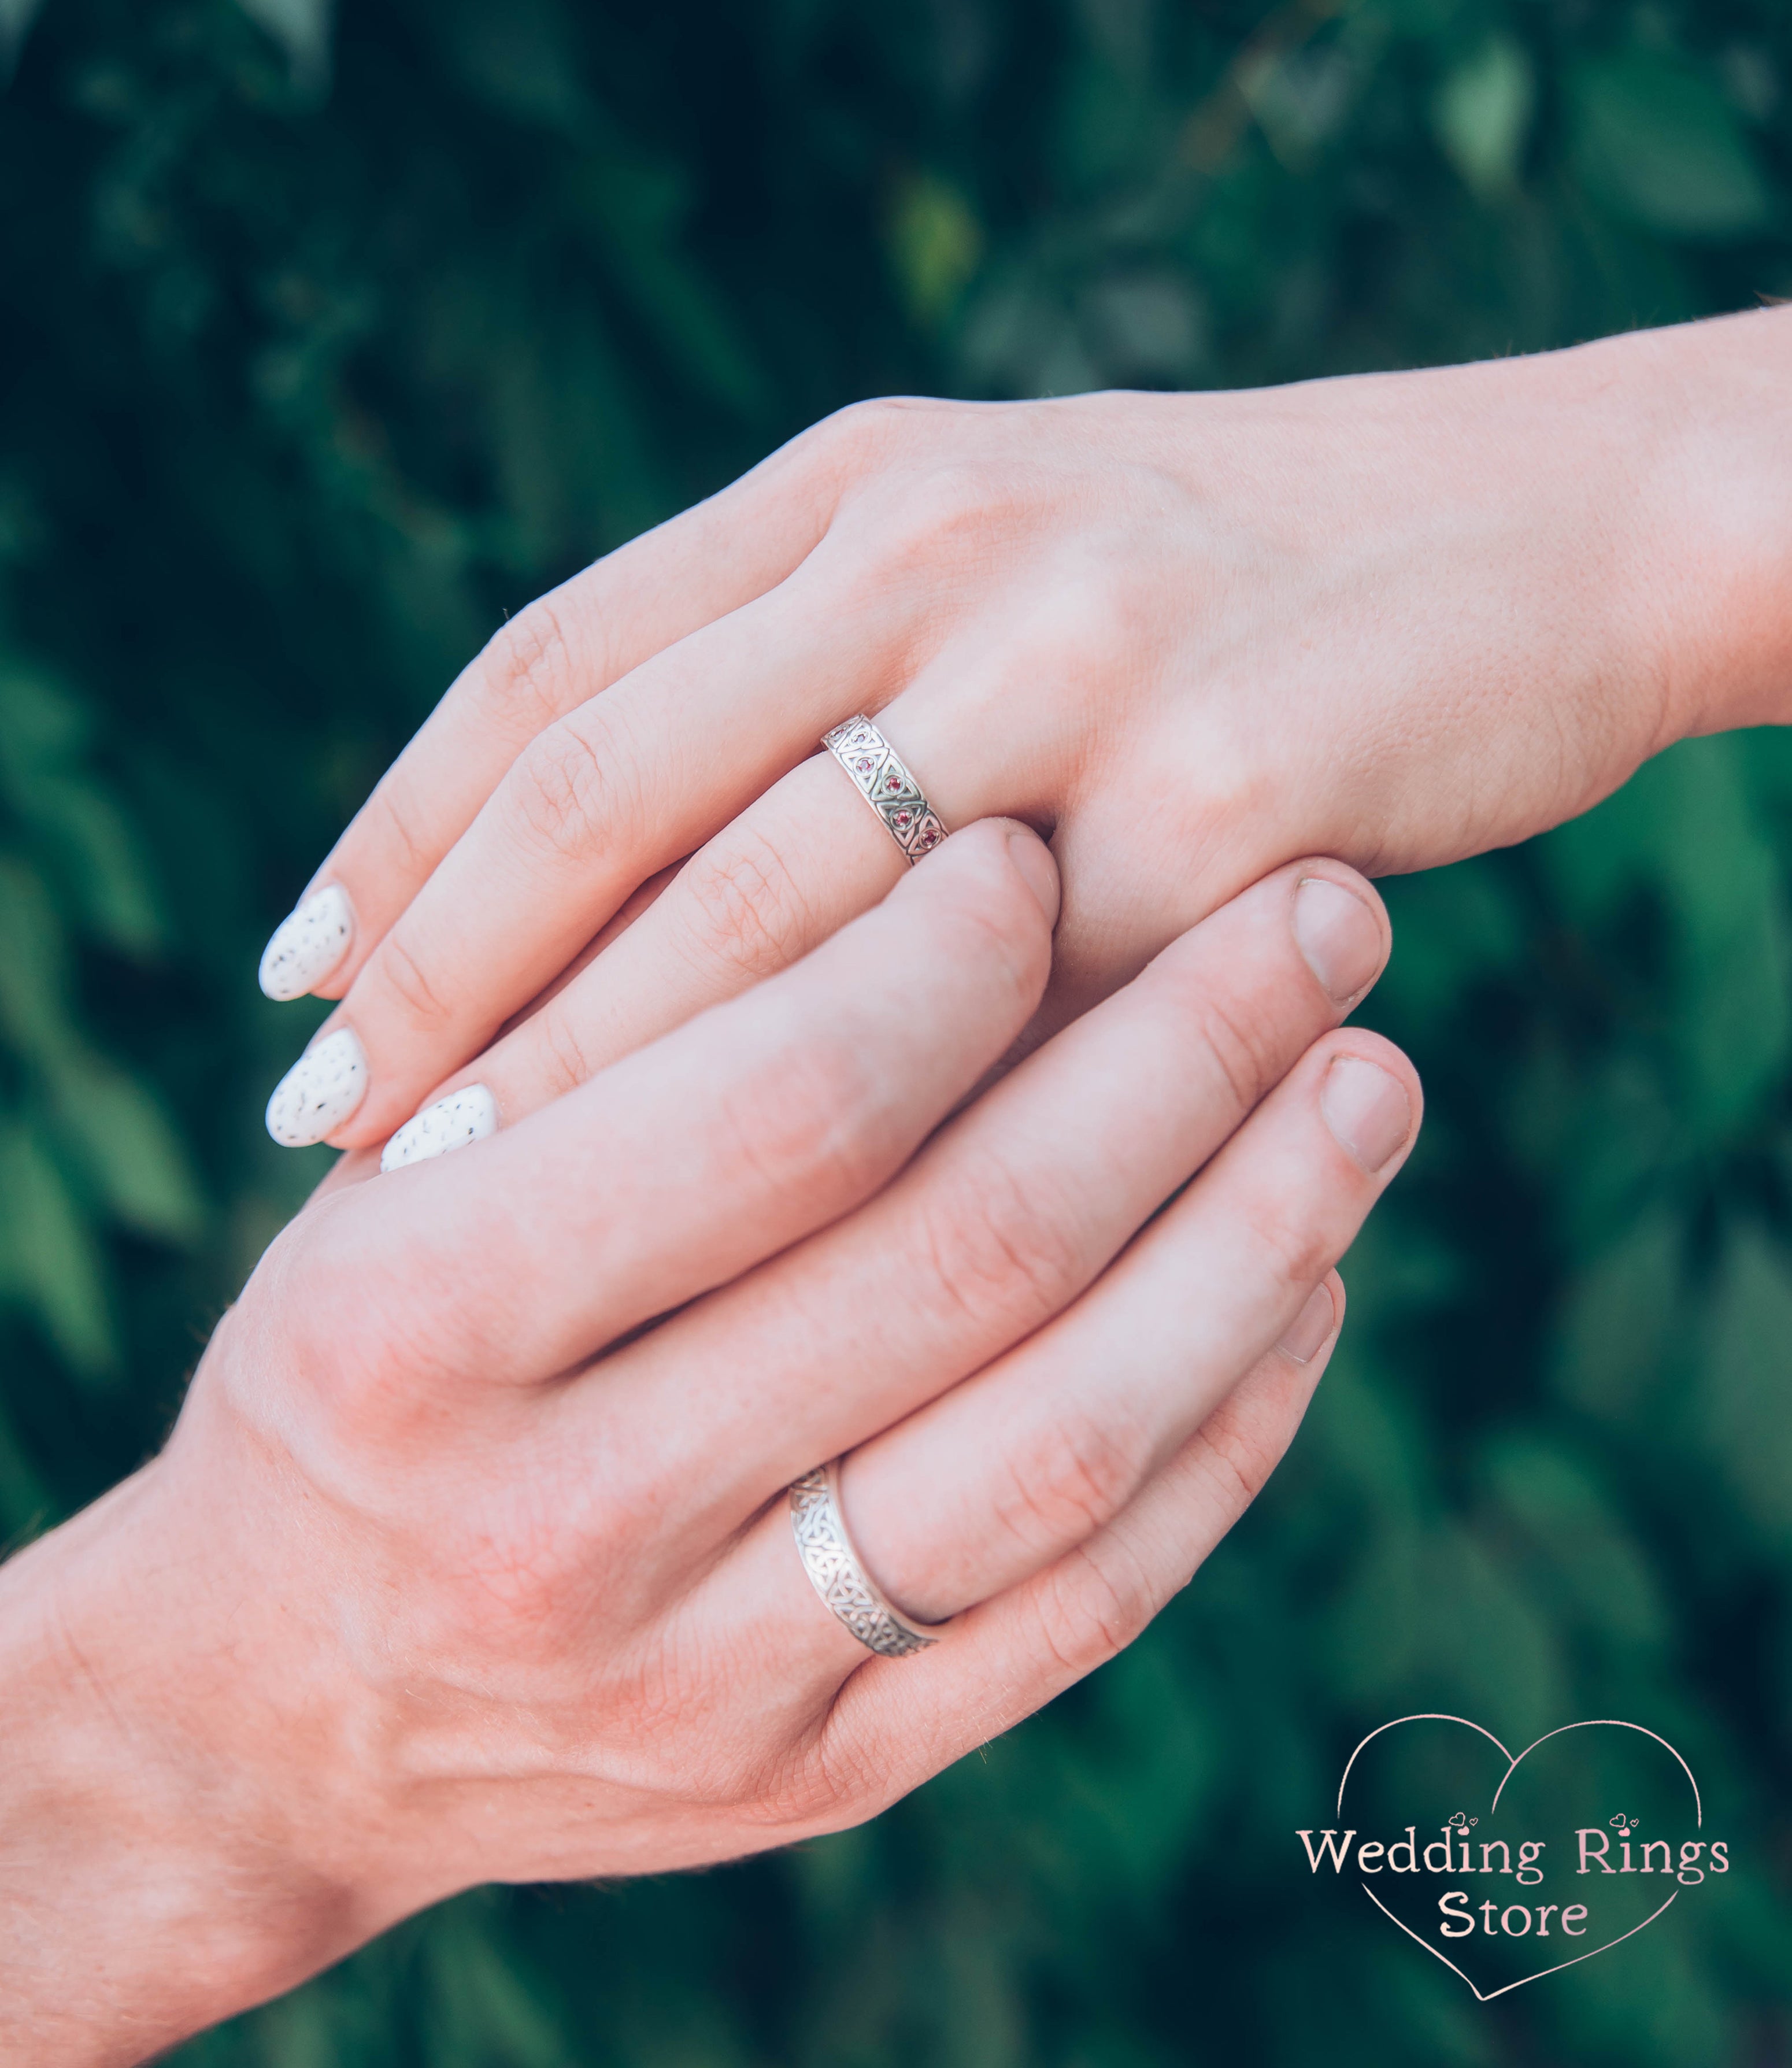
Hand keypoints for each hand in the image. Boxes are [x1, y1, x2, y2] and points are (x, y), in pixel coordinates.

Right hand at [1, 828, 1415, 2061]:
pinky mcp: (820, 1785)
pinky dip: (1228, 1429)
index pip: (776, 1107)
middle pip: (971, 1261)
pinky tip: (1304, 1282)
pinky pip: (1086, 1602)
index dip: (952, 955)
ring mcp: (707, 1690)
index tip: (1046, 841)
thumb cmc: (344, 1375)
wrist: (275, 1712)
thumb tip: (935, 844)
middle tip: (1325, 907)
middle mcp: (561, 1532)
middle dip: (1186, 1059)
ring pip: (1071, 1445)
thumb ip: (623, 1037)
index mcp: (413, 1331)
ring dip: (1260, 1237)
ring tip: (1371, 1080)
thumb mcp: (403, 1186)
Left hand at [254, 307, 1791, 1156]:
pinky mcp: (1229, 794)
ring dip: (607, 1066)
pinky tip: (787, 1224)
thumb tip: (602, 894)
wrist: (1540, 539)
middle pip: (618, 786)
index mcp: (861, 485)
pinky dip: (873, 1124)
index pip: (558, 672)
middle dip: (457, 977)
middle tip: (336, 1128)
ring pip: (778, 908)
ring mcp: (1086, 654)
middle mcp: (944, 539)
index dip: (405, 835)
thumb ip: (812, 677)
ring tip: (474, 1192)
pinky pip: (1007, 1009)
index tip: (303, 983)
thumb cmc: (1244, 591)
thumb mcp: (994, 568)